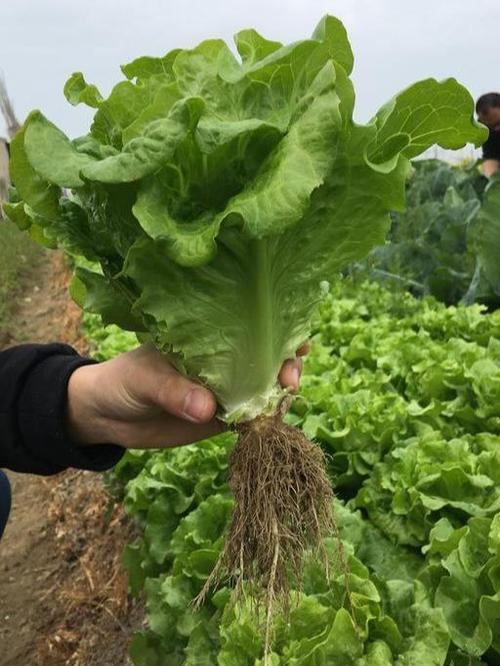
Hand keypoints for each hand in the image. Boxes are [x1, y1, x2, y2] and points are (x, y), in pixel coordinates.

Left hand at [67, 343, 308, 448]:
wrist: (106, 417)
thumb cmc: (123, 381)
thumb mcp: (144, 379)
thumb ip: (174, 391)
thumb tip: (207, 408)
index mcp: (206, 339)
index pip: (248, 328)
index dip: (277, 331)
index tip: (296, 340)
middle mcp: (221, 361)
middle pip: (264, 358)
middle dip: (285, 364)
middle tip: (289, 377)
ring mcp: (222, 389)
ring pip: (261, 388)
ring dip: (278, 393)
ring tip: (285, 399)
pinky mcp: (218, 418)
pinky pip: (248, 417)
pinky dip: (262, 420)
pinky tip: (272, 421)